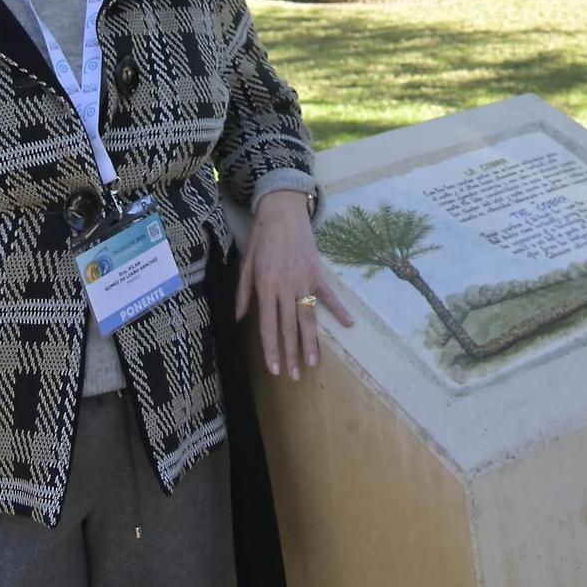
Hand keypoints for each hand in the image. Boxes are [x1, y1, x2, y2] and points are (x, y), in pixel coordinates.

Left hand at [235, 189, 352, 380]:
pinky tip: (348, 324)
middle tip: (297, 376)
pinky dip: (338, 309)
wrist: (282, 210)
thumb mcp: (246, 264)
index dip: (271, 349)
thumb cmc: (261, 237)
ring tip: (315, 363)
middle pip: (290, 327)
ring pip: (308, 316)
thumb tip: (239, 319)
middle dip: (293, 354)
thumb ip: (242, 293)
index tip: (275, 370)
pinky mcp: (316, 272)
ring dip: (312, 341)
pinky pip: (328, 294)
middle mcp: (285, 286)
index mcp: (265, 286)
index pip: (269, 326)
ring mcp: (304, 280)